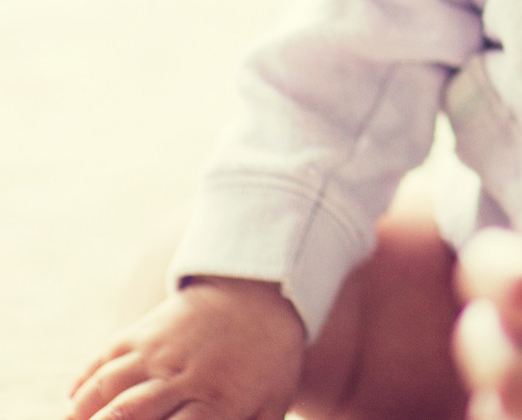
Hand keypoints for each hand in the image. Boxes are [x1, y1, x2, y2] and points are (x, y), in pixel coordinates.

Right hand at [69, 278, 303, 419]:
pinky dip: (83, 381)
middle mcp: (182, 376)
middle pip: (128, 414)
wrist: (262, 292)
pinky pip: (104, 357)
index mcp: (217, 400)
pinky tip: (72, 400)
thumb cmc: (269, 359)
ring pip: (107, 387)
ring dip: (80, 414)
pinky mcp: (143, 331)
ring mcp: (159, 350)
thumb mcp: (272, 402)